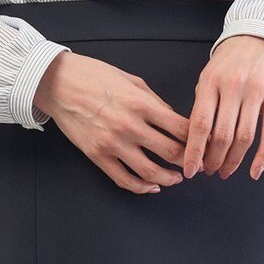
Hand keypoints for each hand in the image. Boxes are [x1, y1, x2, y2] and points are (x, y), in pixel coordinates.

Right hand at [33, 51, 200, 193]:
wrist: (59, 83)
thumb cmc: (94, 76)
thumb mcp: (131, 80)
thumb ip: (154, 101)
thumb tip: (172, 119)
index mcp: (141, 103)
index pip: (181, 128)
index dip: (198, 140)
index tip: (204, 145)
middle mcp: (130, 125)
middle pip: (171, 152)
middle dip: (190, 162)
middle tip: (197, 165)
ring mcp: (113, 143)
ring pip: (150, 172)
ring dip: (169, 179)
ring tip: (177, 178)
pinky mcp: (97, 155)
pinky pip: (124, 179)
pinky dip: (141, 187)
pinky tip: (151, 186)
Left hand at [182, 36, 263, 181]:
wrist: (259, 36)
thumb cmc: (229, 61)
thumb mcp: (208, 76)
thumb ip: (203, 105)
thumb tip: (197, 143)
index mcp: (211, 81)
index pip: (200, 123)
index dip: (194, 151)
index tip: (190, 170)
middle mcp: (234, 86)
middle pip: (223, 135)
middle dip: (214, 160)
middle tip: (209, 171)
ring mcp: (256, 91)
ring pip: (245, 138)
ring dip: (234, 161)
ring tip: (225, 171)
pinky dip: (262, 157)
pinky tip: (254, 171)